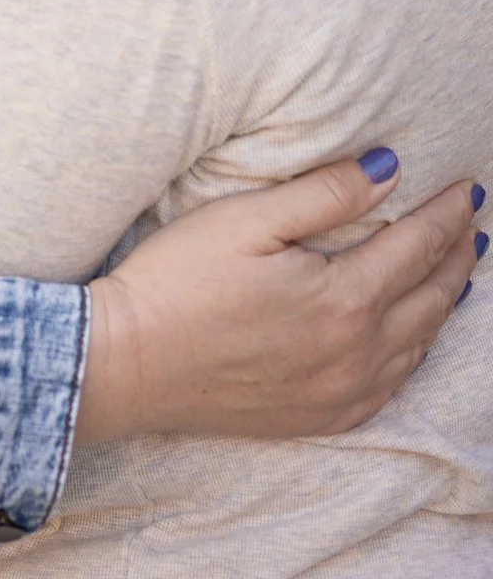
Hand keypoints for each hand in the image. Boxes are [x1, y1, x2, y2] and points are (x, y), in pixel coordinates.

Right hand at [76, 152, 481, 444]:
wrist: (127, 363)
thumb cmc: (178, 280)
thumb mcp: (247, 218)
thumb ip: (324, 194)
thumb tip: (388, 170)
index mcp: (343, 299)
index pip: (418, 246)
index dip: (447, 214)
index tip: (467, 188)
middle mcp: (355, 354)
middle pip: (430, 298)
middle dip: (457, 256)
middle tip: (473, 224)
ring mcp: (339, 392)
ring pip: (418, 346)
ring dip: (443, 303)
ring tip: (457, 273)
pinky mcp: (316, 416)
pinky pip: (390, 386)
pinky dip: (416, 353)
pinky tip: (413, 338)